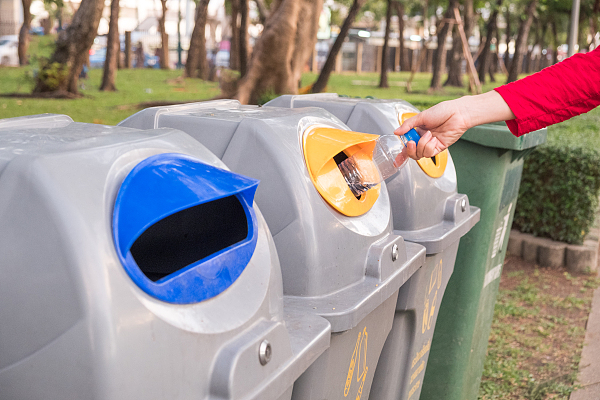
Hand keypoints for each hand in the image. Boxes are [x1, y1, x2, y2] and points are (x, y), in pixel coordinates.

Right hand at [396, 91, 514, 159]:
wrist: (457, 113)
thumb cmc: (442, 111)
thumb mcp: (421, 117)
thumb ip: (408, 125)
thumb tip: (396, 132)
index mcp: (417, 131)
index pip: (407, 144)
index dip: (402, 153)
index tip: (396, 160)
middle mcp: (423, 139)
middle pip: (412, 153)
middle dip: (410, 149)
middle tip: (412, 142)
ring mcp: (431, 144)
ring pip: (420, 154)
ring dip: (422, 145)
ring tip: (429, 134)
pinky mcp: (438, 148)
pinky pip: (429, 153)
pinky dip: (428, 146)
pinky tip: (433, 139)